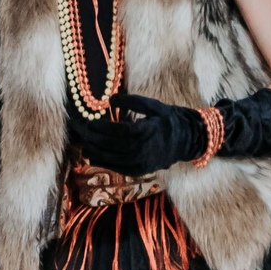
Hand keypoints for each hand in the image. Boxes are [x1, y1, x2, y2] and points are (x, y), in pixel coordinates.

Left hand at [67, 95, 206, 174]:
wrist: (188, 140)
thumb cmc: (169, 119)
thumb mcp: (154, 106)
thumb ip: (133, 101)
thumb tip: (111, 99)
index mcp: (148, 131)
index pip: (118, 131)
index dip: (101, 128)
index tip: (89, 123)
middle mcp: (144, 149)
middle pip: (113, 146)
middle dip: (94, 140)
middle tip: (82, 133)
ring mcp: (143, 162)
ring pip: (113, 159)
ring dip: (96, 153)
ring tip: (84, 145)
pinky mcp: (141, 170)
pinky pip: (119, 168)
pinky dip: (105, 163)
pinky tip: (94, 156)